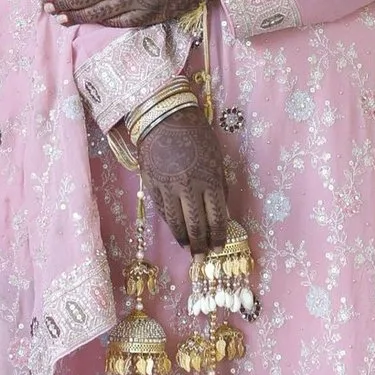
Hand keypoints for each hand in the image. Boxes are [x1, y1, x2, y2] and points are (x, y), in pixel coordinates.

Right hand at [132, 107, 235, 254]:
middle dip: (201, 245)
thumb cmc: (196, 134)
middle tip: (203, 257)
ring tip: (189, 250)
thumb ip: (219, 185)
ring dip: (184, 240)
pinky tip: (176, 232)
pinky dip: (170, 225)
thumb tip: (222, 211)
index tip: (219, 246)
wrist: (164, 117)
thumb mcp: (216, 157)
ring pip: (177, 223)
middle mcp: (189, 187)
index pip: (217, 217)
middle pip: (197, 225)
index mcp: (210, 179)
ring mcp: (168, 187)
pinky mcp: (152, 185)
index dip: (219, 235)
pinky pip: (163, 212)